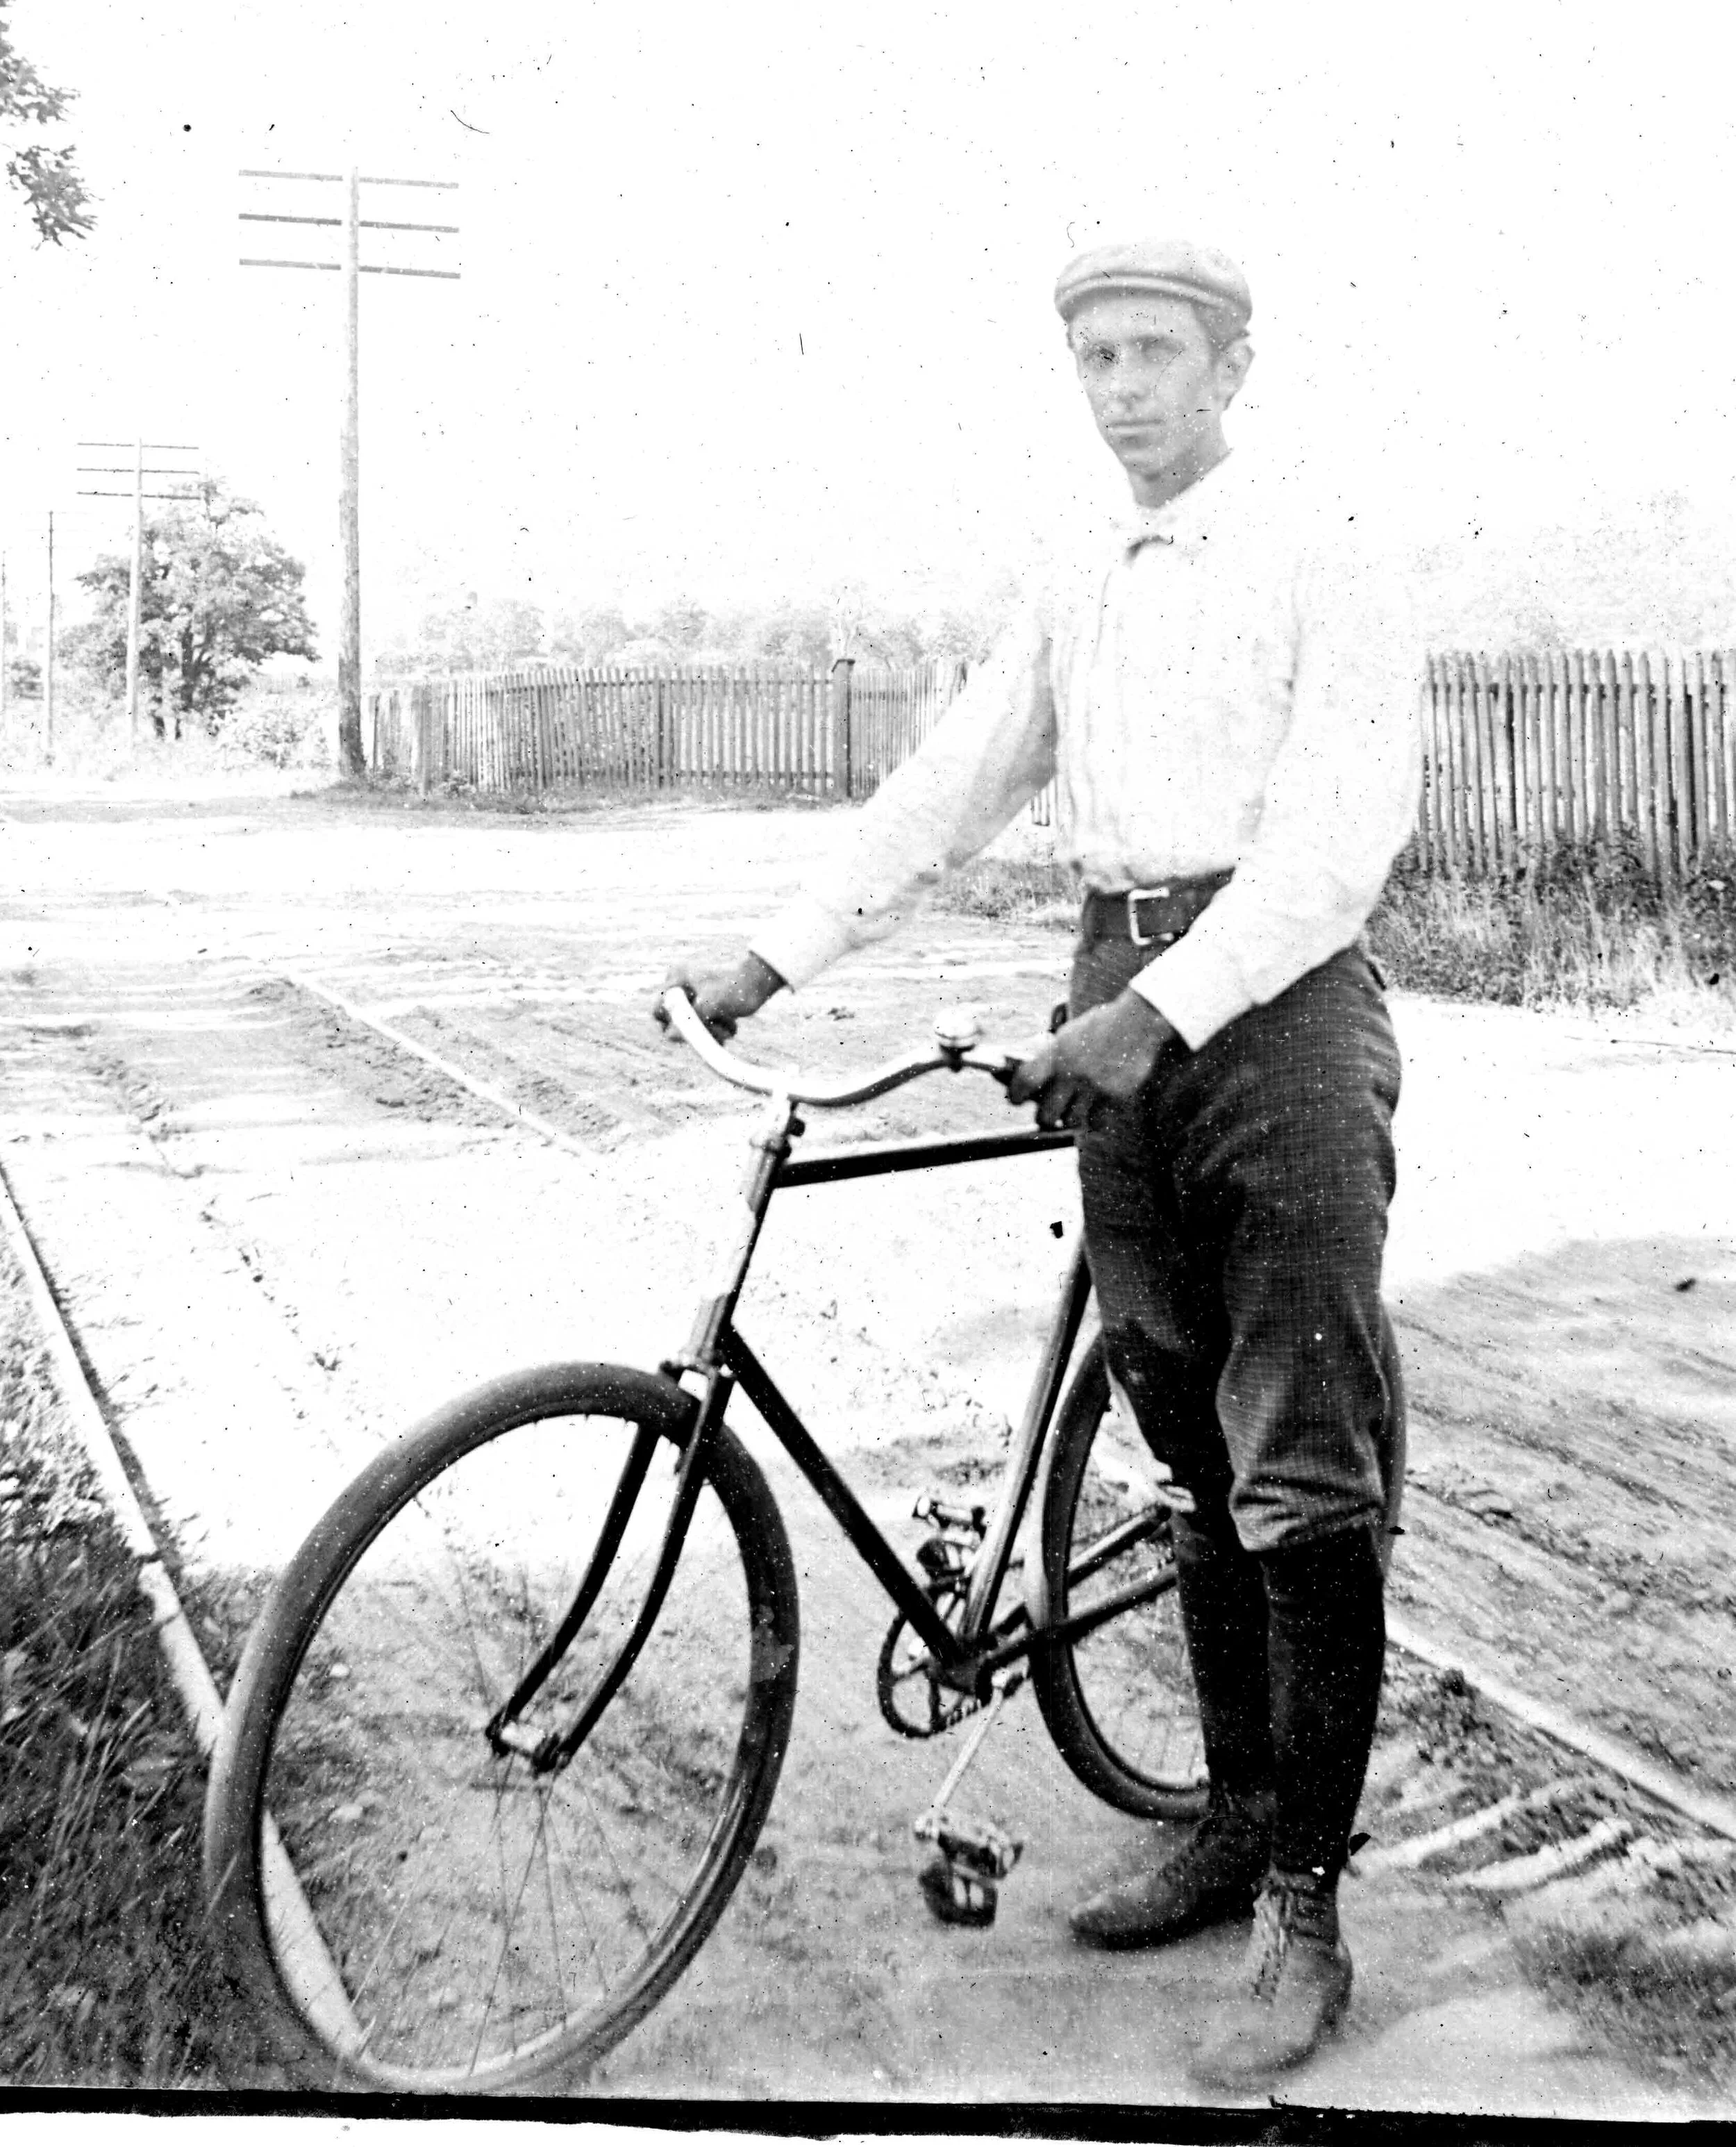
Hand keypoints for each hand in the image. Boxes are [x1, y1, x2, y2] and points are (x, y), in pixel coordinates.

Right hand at [656, 952, 786, 1042]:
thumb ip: (690, 1019)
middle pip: (676, 1023)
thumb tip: (671, 1036)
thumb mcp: (712, 1004)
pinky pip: (703, 1028)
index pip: (660, 1011)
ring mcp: (692, 997)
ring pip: (692, 1028)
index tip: (695, 1027)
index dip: (674, 1024)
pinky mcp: (704, 1007)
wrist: (761, 982)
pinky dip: (716, 1031)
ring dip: (710, 1032)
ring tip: (729, 1026)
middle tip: (717, 1028)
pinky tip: (731, 1026)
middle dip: (697, 1030)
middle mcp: (680, 987)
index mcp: (675, 979)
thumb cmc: (737, 987)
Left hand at [1005, 990, 1174, 1129]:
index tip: (1017, 1100)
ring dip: (1070, 1118)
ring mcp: (1094, 1087)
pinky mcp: (1115, 1097)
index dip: (1017, 1094)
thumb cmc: (1102, 1025)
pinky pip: (1098, 1122)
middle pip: (1046, 1114)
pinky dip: (1096, 1120)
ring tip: (1074, 1111)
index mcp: (1056, 1053)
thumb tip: (1035, 1082)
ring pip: (1071, 1121)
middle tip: (1047, 1116)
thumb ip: (1053, 1057)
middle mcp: (1072, 1073)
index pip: (1025, 1081)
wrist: (1138, 1022)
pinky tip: (1097, 1111)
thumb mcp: (1069, 1034)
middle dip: (1044, 1118)